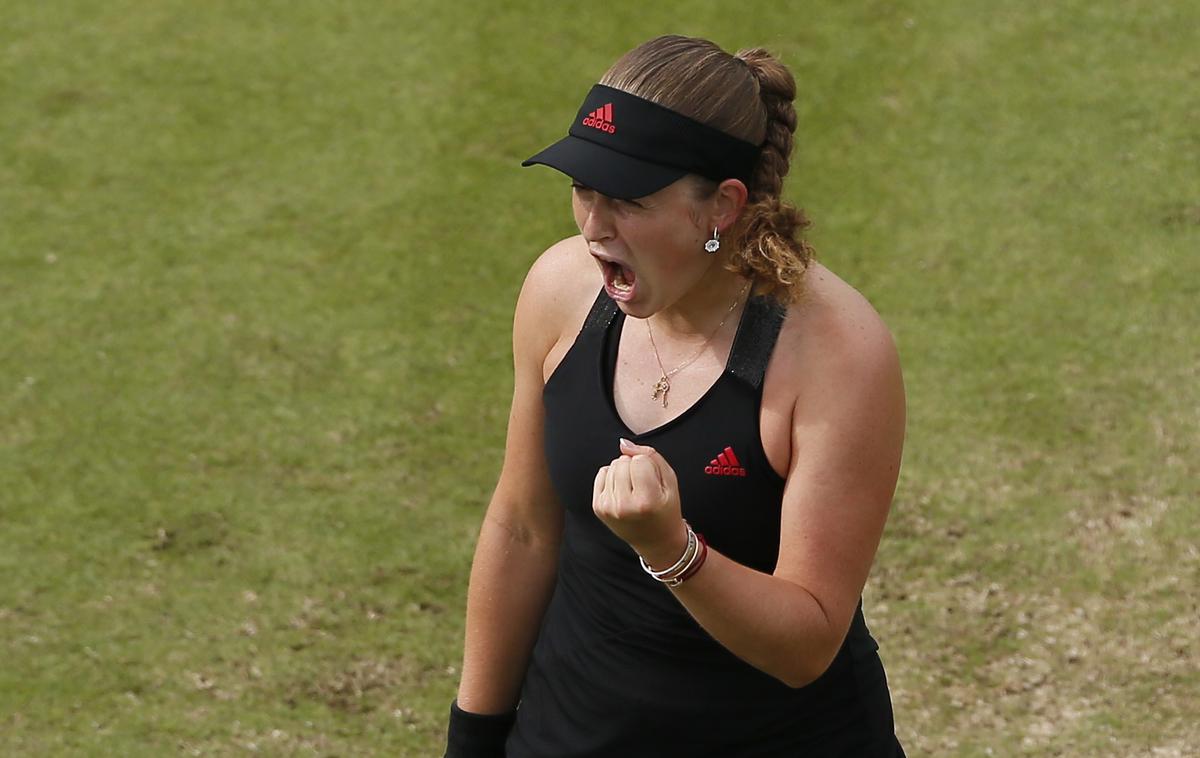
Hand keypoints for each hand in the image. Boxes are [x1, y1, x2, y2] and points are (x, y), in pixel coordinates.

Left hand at [592, 438, 687, 566]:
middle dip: (633, 467)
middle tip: (643, 486)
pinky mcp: (598, 508)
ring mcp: (608, 508)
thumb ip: (651, 456)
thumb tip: (623, 443)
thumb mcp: (670, 481)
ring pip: (611, 466)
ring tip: (634, 490)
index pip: (639, 460)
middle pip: (622, 461)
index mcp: (646, 501)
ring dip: (622, 472)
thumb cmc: (666, 508)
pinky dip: (612, 478)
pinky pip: (601, 474)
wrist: (656, 541)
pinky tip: (622, 492)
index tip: (654, 482)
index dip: (649, 466)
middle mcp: (624, 506)